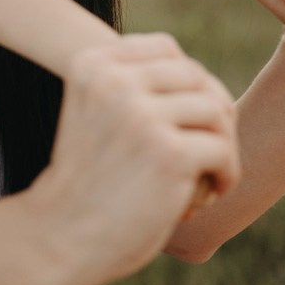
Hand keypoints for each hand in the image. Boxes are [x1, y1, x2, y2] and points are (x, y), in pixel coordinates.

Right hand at [27, 35, 238, 284]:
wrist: (59, 237)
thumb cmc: (88, 179)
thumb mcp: (95, 112)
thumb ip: (133, 85)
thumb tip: (207, 82)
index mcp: (92, 63)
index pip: (165, 48)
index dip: (186, 81)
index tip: (181, 121)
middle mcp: (115, 81)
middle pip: (196, 76)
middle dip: (210, 113)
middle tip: (204, 150)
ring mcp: (142, 115)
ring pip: (216, 111)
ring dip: (221, 144)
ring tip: (207, 173)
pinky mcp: (169, 154)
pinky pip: (223, 149)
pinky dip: (225, 174)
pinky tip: (210, 194)